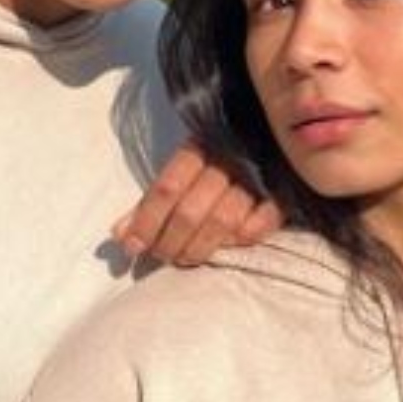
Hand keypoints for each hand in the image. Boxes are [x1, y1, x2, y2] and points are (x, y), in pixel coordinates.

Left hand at [112, 143, 282, 265]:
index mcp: (198, 147)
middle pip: (191, 211)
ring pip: (222, 221)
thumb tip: (120, 235)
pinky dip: (240, 239)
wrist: (267, 142)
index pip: (166, 188)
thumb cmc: (213, 166)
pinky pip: (260, 224)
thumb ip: (150, 204)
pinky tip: (226, 246)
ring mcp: (257, 176)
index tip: (132, 247)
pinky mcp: (281, 193)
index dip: (146, 221)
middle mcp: (227, 159)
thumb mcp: (181, 174)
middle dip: (170, 242)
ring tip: (185, 259)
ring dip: (198, 248)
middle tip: (161, 256)